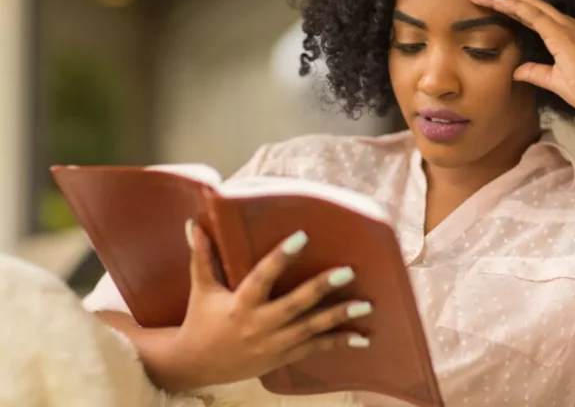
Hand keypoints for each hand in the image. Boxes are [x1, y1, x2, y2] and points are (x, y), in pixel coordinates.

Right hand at [169, 222, 372, 389]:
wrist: (196, 365)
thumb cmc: (201, 319)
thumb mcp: (202, 288)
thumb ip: (202, 256)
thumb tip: (194, 224)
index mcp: (240, 304)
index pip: (262, 277)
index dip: (281, 257)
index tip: (301, 236)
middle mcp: (259, 325)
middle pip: (294, 306)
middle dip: (321, 289)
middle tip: (347, 272)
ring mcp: (273, 344)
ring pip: (310, 329)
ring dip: (339, 317)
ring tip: (366, 305)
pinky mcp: (282, 357)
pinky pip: (314, 349)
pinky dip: (338, 342)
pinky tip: (361, 337)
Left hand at [466, 0, 574, 123]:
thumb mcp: (553, 80)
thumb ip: (535, 72)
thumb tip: (517, 71)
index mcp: (562, 32)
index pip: (529, 12)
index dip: (508, 1)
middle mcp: (564, 24)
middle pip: (527, 2)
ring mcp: (565, 27)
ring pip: (528, 4)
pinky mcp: (564, 36)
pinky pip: (535, 16)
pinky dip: (515, 6)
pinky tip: (498, 0)